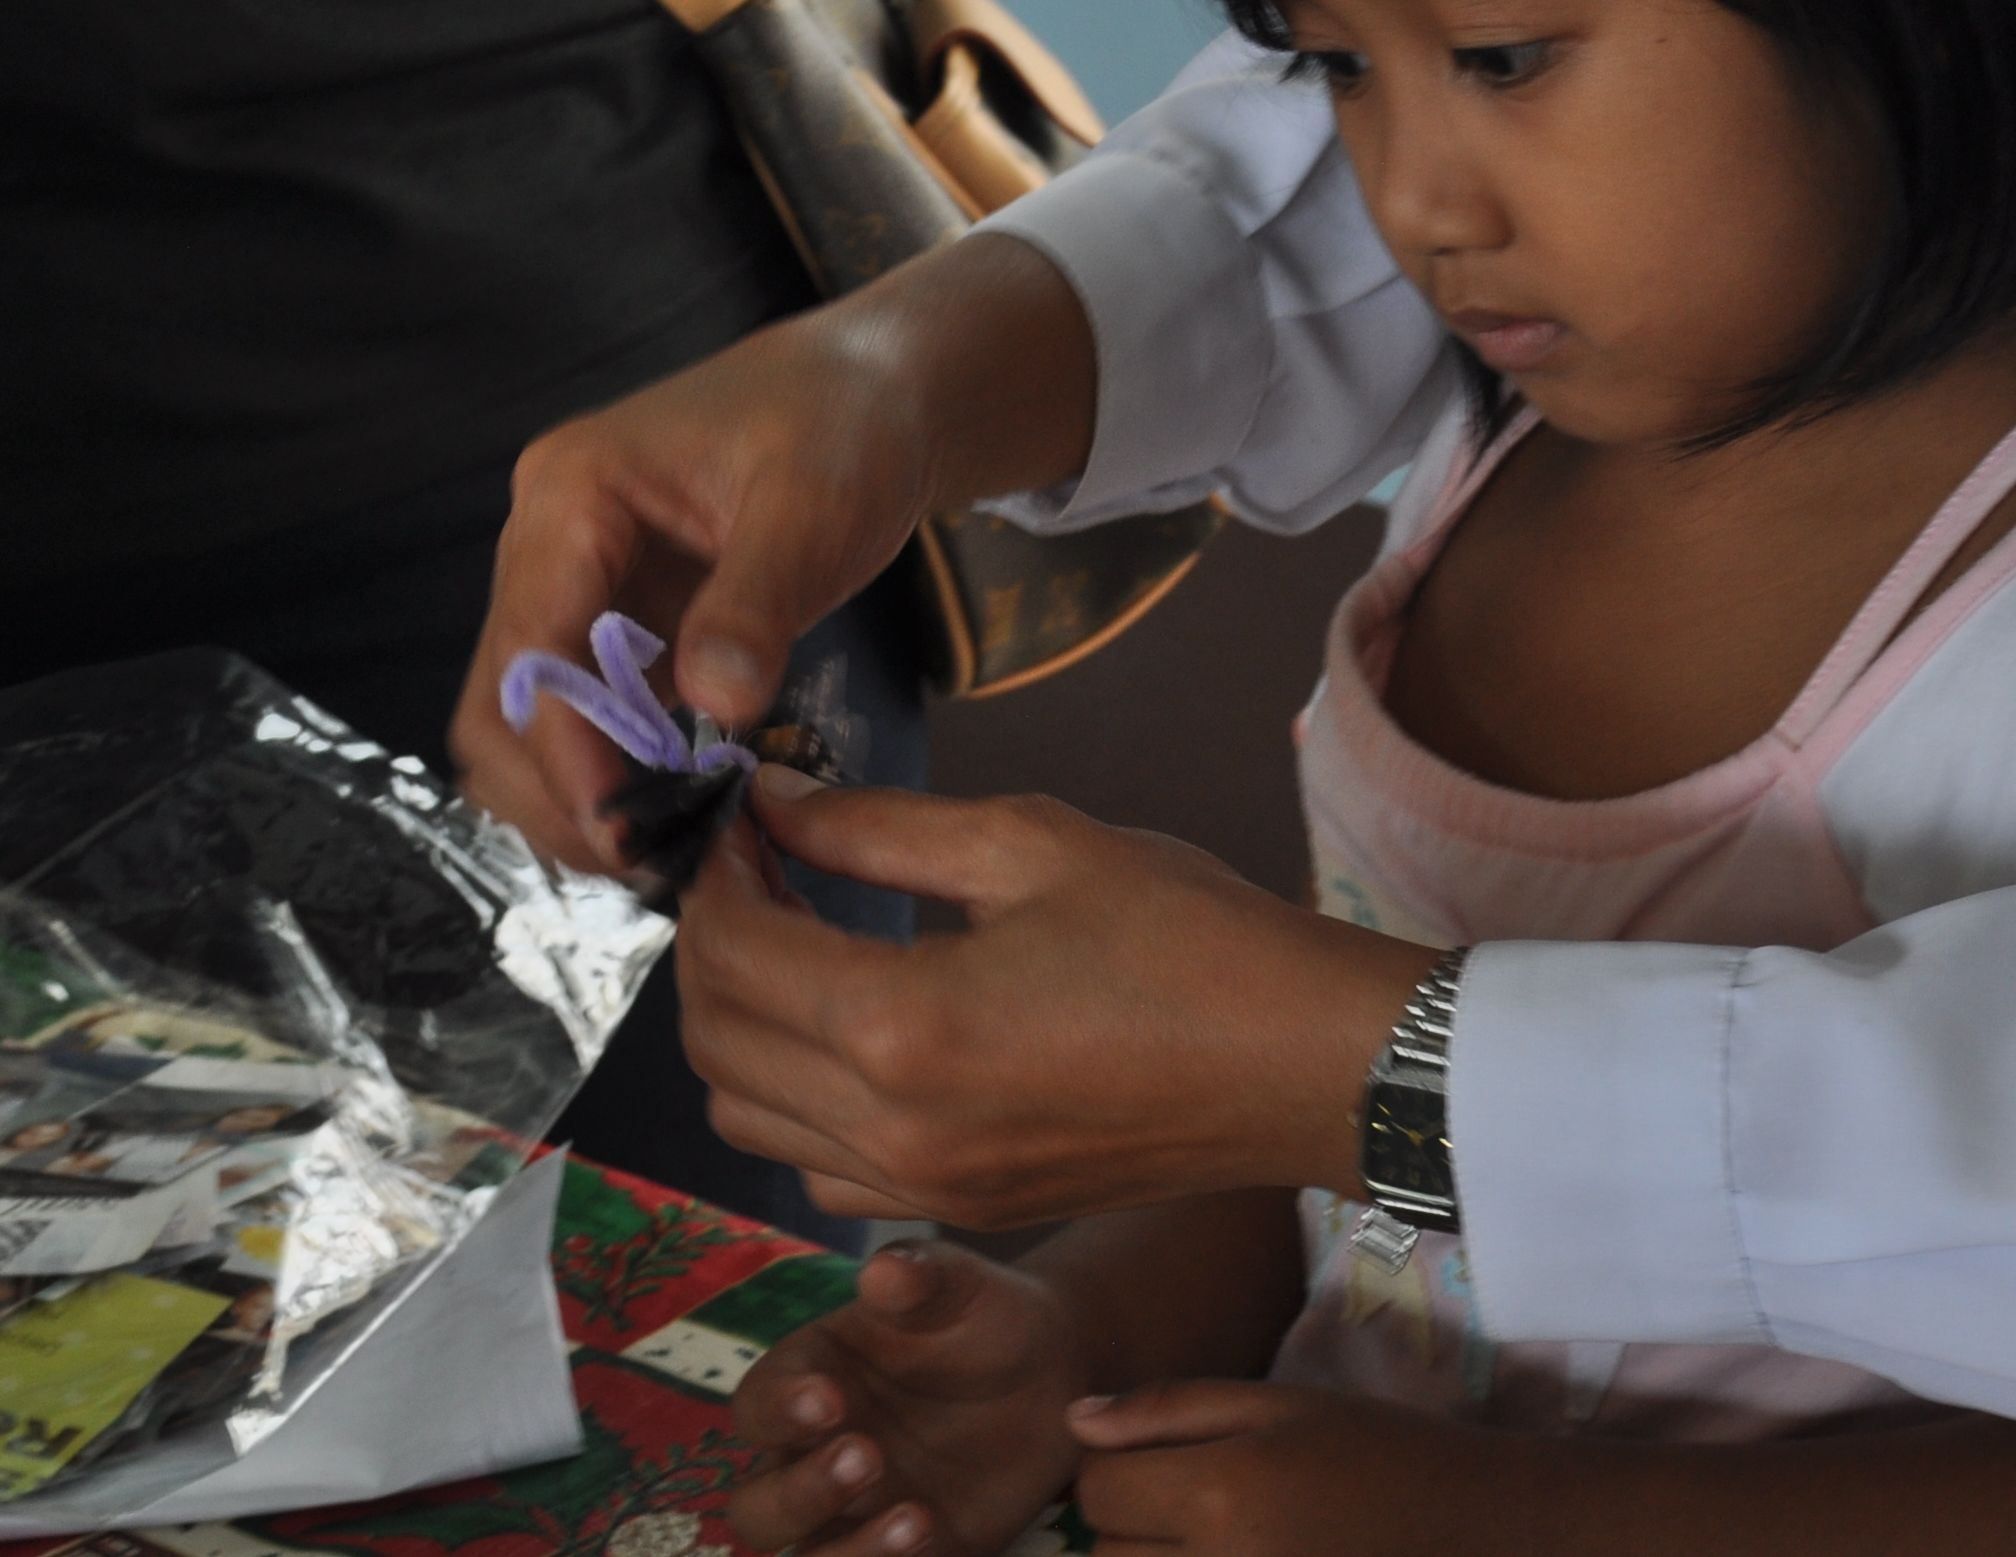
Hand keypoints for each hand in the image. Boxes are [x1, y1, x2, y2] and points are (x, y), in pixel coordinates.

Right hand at [454, 234, 1095, 870]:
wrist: (874, 391)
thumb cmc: (844, 423)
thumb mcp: (815, 505)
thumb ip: (759, 603)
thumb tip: (717, 709)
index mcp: (570, 494)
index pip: (529, 649)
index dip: (565, 752)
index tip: (629, 831)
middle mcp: (547, 545)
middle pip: (502, 704)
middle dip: (561, 793)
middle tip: (655, 863)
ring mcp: (575, 590)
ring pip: (531, 726)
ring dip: (582, 797)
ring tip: (673, 853)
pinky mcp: (616, 629)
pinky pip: (588, 723)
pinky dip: (619, 778)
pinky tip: (685, 820)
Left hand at [678, 774, 1429, 1227]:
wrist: (1303, 1065)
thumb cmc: (1192, 940)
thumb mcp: (1037, 843)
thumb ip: (882, 824)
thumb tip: (777, 805)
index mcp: (903, 1026)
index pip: (735, 952)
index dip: (718, 874)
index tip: (742, 820)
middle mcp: (889, 1128)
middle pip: (716, 1043)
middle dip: (713, 945)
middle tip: (758, 868)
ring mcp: (921, 1187)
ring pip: (746, 1121)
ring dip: (740, 1028)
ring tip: (795, 941)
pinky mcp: (959, 1211)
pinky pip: (818, 1171)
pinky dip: (795, 1101)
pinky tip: (852, 1028)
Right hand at [729, 1242, 1088, 1556]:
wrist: (1054, 1367)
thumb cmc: (984, 1315)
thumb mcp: (962, 1287)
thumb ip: (922, 1278)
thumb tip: (884, 1268)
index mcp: (807, 1381)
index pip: (759, 1406)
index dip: (781, 1409)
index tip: (828, 1399)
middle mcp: (814, 1458)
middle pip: (760, 1504)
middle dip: (800, 1492)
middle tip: (866, 1456)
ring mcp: (856, 1514)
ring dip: (850, 1551)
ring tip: (918, 1517)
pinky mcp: (910, 1553)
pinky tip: (938, 1538)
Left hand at [1068, 1382, 1541, 1556]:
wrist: (1474, 1533)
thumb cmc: (1380, 1456)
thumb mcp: (1285, 1405)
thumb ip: (1174, 1409)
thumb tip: (1075, 1423)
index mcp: (1223, 1492)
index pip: (1097, 1491)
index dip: (1120, 1471)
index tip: (1166, 1466)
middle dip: (1136, 1531)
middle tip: (1202, 1511)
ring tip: (1222, 1546)